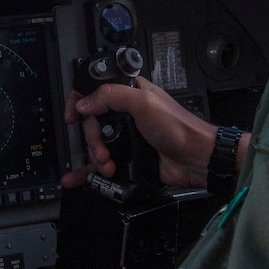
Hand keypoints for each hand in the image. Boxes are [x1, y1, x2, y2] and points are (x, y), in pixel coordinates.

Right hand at [62, 79, 247, 189]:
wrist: (196, 159)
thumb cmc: (180, 128)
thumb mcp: (144, 103)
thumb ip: (111, 96)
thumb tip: (84, 103)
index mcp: (130, 93)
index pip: (95, 90)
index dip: (79, 100)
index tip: (72, 115)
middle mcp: (125, 113)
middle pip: (91, 122)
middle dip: (91, 138)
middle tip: (101, 148)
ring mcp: (126, 136)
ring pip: (95, 144)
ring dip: (94, 157)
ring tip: (106, 165)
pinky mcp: (128, 156)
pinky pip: (102, 163)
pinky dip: (87, 171)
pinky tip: (76, 178)